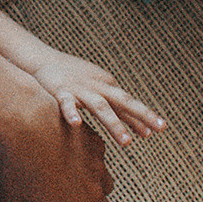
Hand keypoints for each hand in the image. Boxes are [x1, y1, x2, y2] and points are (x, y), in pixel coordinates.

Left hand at [0, 87, 114, 201]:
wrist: (23, 120)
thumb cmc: (11, 164)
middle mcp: (92, 196)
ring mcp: (98, 170)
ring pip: (106, 191)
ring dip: (93, 191)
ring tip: (66, 180)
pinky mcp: (98, 147)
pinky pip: (100, 163)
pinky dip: (89, 164)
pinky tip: (66, 156)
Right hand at [27, 47, 165, 145]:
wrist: (41, 59)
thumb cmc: (73, 78)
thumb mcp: (100, 91)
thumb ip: (122, 112)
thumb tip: (147, 132)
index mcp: (107, 85)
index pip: (130, 103)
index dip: (145, 115)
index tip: (161, 129)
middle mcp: (97, 86)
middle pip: (122, 101)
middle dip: (139, 115)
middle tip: (154, 132)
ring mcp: (79, 89)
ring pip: (100, 106)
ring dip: (114, 123)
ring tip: (127, 142)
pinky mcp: (60, 91)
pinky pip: (66, 103)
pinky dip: (72, 113)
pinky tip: (77, 125)